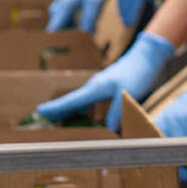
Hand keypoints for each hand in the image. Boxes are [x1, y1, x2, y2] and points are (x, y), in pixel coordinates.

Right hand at [34, 31, 173, 130]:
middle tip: (44, 123)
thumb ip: (117, 111)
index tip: (39, 112)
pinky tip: (87, 119)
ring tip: (60, 124)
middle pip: (72, 103)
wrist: (147, 58)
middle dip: (59, 112)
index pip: (71, 100)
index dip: (56, 108)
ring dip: (72, 112)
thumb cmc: (137, 72)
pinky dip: (86, 111)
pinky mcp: (109, 90)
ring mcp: (101, 88)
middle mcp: (94, 88)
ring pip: (82, 103)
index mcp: (95, 88)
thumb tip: (108, 129)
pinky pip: (92, 103)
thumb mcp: (128, 93)